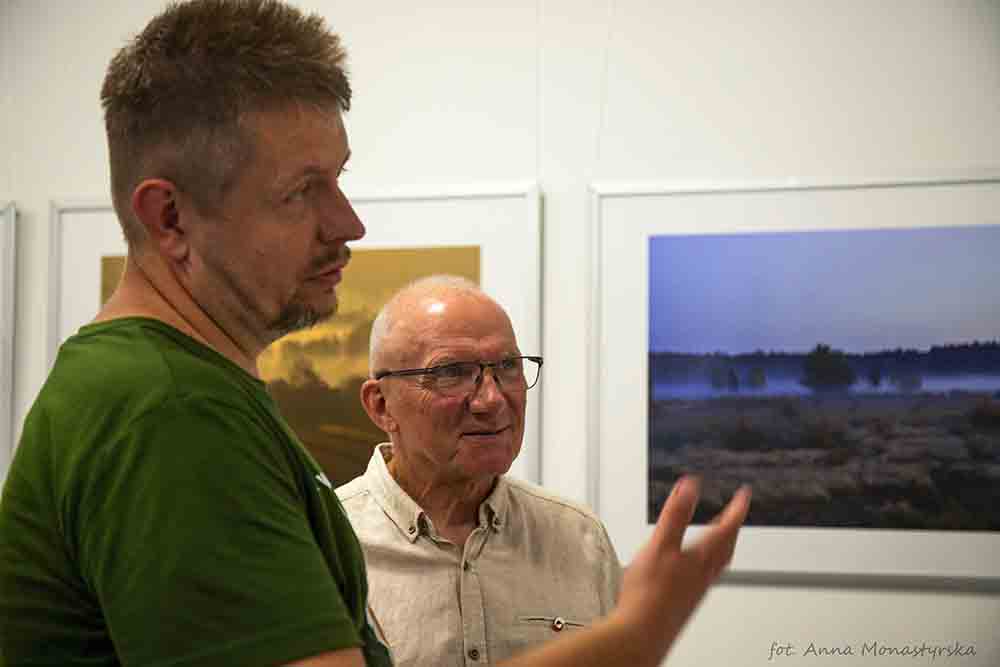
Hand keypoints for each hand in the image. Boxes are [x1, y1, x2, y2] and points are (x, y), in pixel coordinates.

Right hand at [615, 477, 750, 661]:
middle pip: (726, 547)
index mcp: (701, 557)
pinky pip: (705, 577)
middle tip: (736, 512)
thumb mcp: (661, 544)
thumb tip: (690, 486)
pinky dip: (707, 564)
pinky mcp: (684, 601)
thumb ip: (676, 514)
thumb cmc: (651, 594)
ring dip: (722, 546)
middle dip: (732, 527)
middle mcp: (703, 574)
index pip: (726, 528)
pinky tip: (694, 567)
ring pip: (717, 564)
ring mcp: (696, 589)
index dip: (736, 509)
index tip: (744, 494)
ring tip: (721, 537)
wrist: (642, 632)